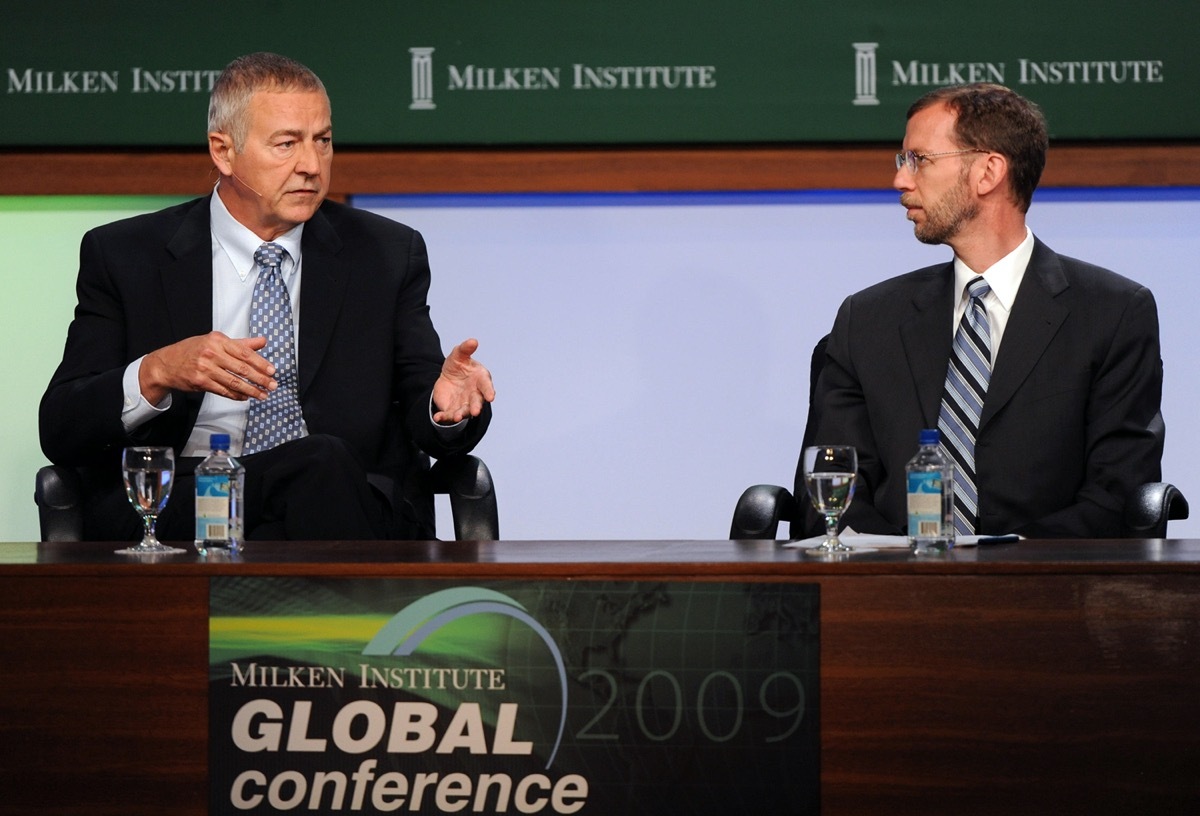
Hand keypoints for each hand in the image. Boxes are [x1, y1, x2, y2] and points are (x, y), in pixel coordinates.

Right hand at [139, 332, 276, 405]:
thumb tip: (262, 341)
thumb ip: (241, 343)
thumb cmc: (193, 350)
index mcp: (217, 340)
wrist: (166, 364)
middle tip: (272, 385)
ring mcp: (205, 368)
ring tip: (263, 395)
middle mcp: (211, 353)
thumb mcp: (215, 341)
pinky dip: (237, 395)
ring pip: (234, 382)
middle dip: (260, 379)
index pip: (245, 353)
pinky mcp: (200, 382)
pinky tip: (245, 397)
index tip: (272, 371)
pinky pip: (223, 391)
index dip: (261, 363)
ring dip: (251, 390)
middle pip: (242, 369)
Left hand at [432, 338, 495, 423]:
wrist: (448, 378)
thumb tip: (473, 341)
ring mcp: (465, 403)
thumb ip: (465, 349)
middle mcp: (475, 394)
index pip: (486, 386)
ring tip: (456, 417)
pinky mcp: (453, 409)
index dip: (489, 391)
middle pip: (477, 402)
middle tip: (475, 412)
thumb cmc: (459, 366)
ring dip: (461, 415)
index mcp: (481, 380)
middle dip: (476, 407)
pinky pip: (449, 415)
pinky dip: (444, 417)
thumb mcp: (458, 355)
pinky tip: (437, 417)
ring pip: (465, 411)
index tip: (491, 397)